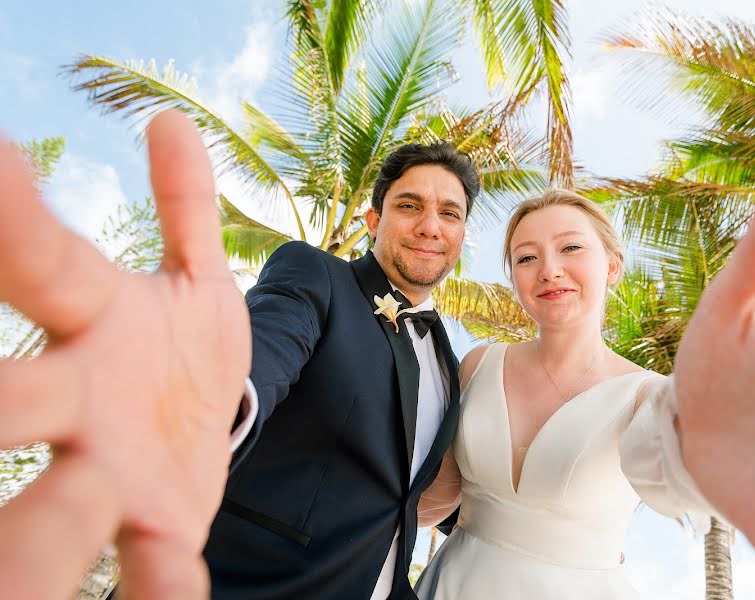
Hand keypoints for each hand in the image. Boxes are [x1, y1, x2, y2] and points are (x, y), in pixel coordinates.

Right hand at [0, 110, 250, 598]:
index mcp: (94, 326)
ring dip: (47, 523)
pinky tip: (167, 589)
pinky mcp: (158, 531)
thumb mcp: (196, 281)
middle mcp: (81, 404)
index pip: (43, 264)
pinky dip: (160, 591)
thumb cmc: (181, 355)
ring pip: (61, 506)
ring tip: (86, 499)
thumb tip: (170, 121)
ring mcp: (109, 477)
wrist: (204, 439)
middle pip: (19, 401)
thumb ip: (186, 207)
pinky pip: (157, 574)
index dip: (10, 219)